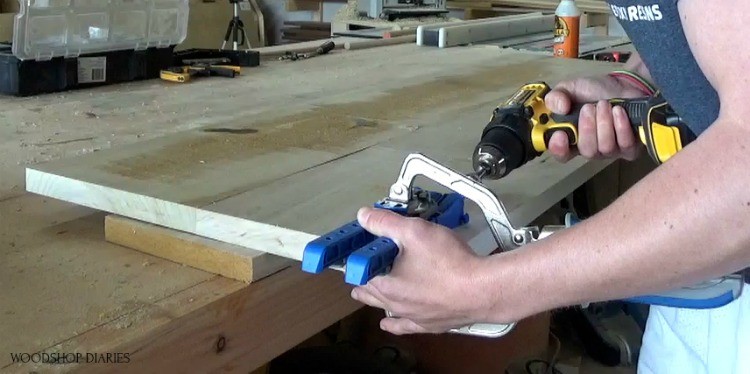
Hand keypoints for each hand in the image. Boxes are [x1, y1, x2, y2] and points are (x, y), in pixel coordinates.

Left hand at [350, 206, 490, 334]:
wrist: (483, 291)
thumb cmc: (449, 263)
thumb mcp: (414, 231)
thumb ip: (386, 223)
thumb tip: (364, 217)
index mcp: (383, 283)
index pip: (356, 269)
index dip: (355, 254)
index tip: (356, 244)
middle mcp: (393, 304)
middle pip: (367, 290)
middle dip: (363, 276)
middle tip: (364, 262)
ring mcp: (411, 317)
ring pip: (384, 308)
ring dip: (376, 297)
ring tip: (367, 291)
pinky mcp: (430, 325)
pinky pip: (405, 326)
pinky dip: (395, 322)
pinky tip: (390, 322)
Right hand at [544, 75, 645, 161]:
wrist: (622, 85)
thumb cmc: (594, 91)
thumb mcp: (569, 89)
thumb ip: (556, 97)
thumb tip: (559, 108)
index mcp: (571, 139)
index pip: (562, 154)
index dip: (559, 149)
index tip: (560, 134)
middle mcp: (590, 149)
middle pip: (587, 151)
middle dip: (588, 128)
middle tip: (589, 107)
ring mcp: (611, 151)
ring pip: (606, 147)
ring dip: (605, 123)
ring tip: (604, 104)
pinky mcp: (631, 149)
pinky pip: (625, 144)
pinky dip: (621, 126)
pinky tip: (618, 111)